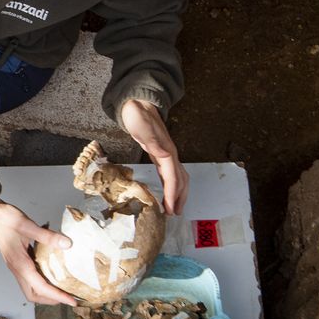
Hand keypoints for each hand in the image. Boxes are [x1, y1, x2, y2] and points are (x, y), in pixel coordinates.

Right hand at [0, 192, 76, 305]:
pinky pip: (30, 278)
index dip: (57, 296)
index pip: (40, 287)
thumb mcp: (27, 225)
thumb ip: (47, 236)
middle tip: (69, 298)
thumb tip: (67, 244)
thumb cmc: (5, 219)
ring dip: (46, 293)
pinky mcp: (18, 261)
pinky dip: (42, 282)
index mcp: (19, 263)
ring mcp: (16, 266)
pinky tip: (53, 274)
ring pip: (30, 288)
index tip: (72, 301)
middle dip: (51, 300)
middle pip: (33, 294)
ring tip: (63, 289)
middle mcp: (17, 268)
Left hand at [120, 99, 188, 214]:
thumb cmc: (138, 115)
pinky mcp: (161, 154)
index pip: (173, 176)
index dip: (172, 193)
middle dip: (179, 198)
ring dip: (178, 194)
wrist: (138, 103)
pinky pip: (170, 174)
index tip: (170, 208)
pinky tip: (167, 192)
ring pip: (178, 178)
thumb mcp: (142, 127)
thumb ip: (153, 140)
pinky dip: (171, 186)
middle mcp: (170, 154)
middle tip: (174, 214)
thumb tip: (166, 154)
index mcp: (166, 151)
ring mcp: (167, 154)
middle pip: (180, 180)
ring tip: (174, 208)